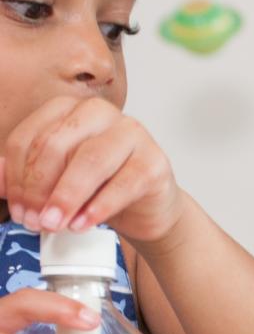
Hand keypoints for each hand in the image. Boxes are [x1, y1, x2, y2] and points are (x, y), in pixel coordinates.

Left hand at [1, 96, 184, 245]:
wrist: (146, 208)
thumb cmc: (100, 188)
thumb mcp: (56, 180)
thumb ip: (25, 177)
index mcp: (68, 109)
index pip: (30, 138)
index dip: (17, 177)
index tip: (17, 209)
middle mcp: (100, 113)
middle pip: (57, 146)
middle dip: (39, 188)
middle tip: (34, 220)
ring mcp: (132, 134)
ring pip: (90, 160)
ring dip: (67, 197)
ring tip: (55, 224)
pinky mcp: (155, 162)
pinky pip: (123, 184)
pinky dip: (99, 207)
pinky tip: (83, 223)